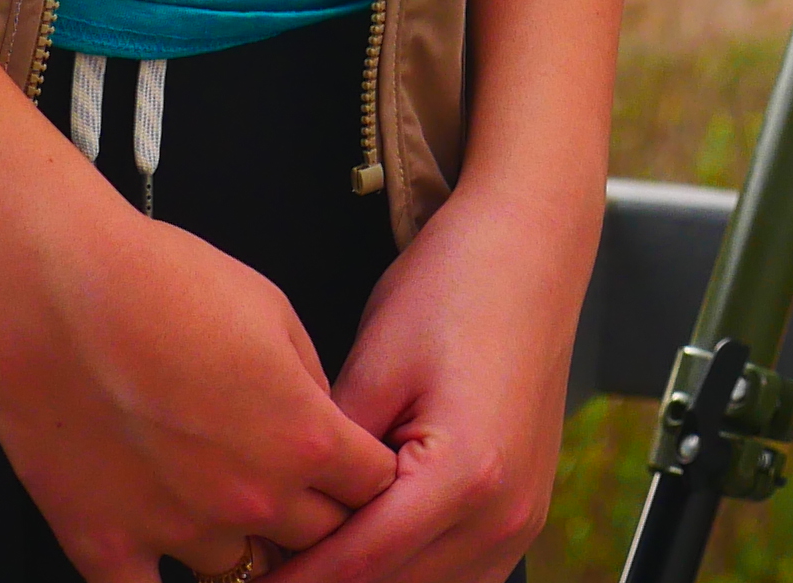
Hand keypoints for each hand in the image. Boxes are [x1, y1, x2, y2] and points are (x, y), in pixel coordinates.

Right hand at [0, 208, 399, 582]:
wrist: (58, 295)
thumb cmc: (163, 284)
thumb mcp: (275, 311)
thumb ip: (310, 384)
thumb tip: (317, 422)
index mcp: (304, 436)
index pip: (373, 488)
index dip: (367, 475)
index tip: (351, 466)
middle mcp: (251, 497)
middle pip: (318, 540)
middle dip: (316, 515)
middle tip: (292, 487)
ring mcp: (179, 530)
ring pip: (244, 573)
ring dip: (243, 543)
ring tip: (221, 505)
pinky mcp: (107, 547)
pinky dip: (160, 582)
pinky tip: (162, 557)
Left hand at [271, 170, 603, 582]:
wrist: (531, 243)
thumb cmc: (455, 285)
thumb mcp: (375, 366)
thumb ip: (332, 459)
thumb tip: (283, 517)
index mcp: (467, 476)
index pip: (357, 565)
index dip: (289, 582)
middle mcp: (506, 512)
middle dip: (323, 582)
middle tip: (260, 569)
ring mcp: (524, 519)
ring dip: (370, 580)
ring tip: (306, 558)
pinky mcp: (526, 512)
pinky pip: (460, 576)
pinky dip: (409, 571)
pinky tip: (365, 549)